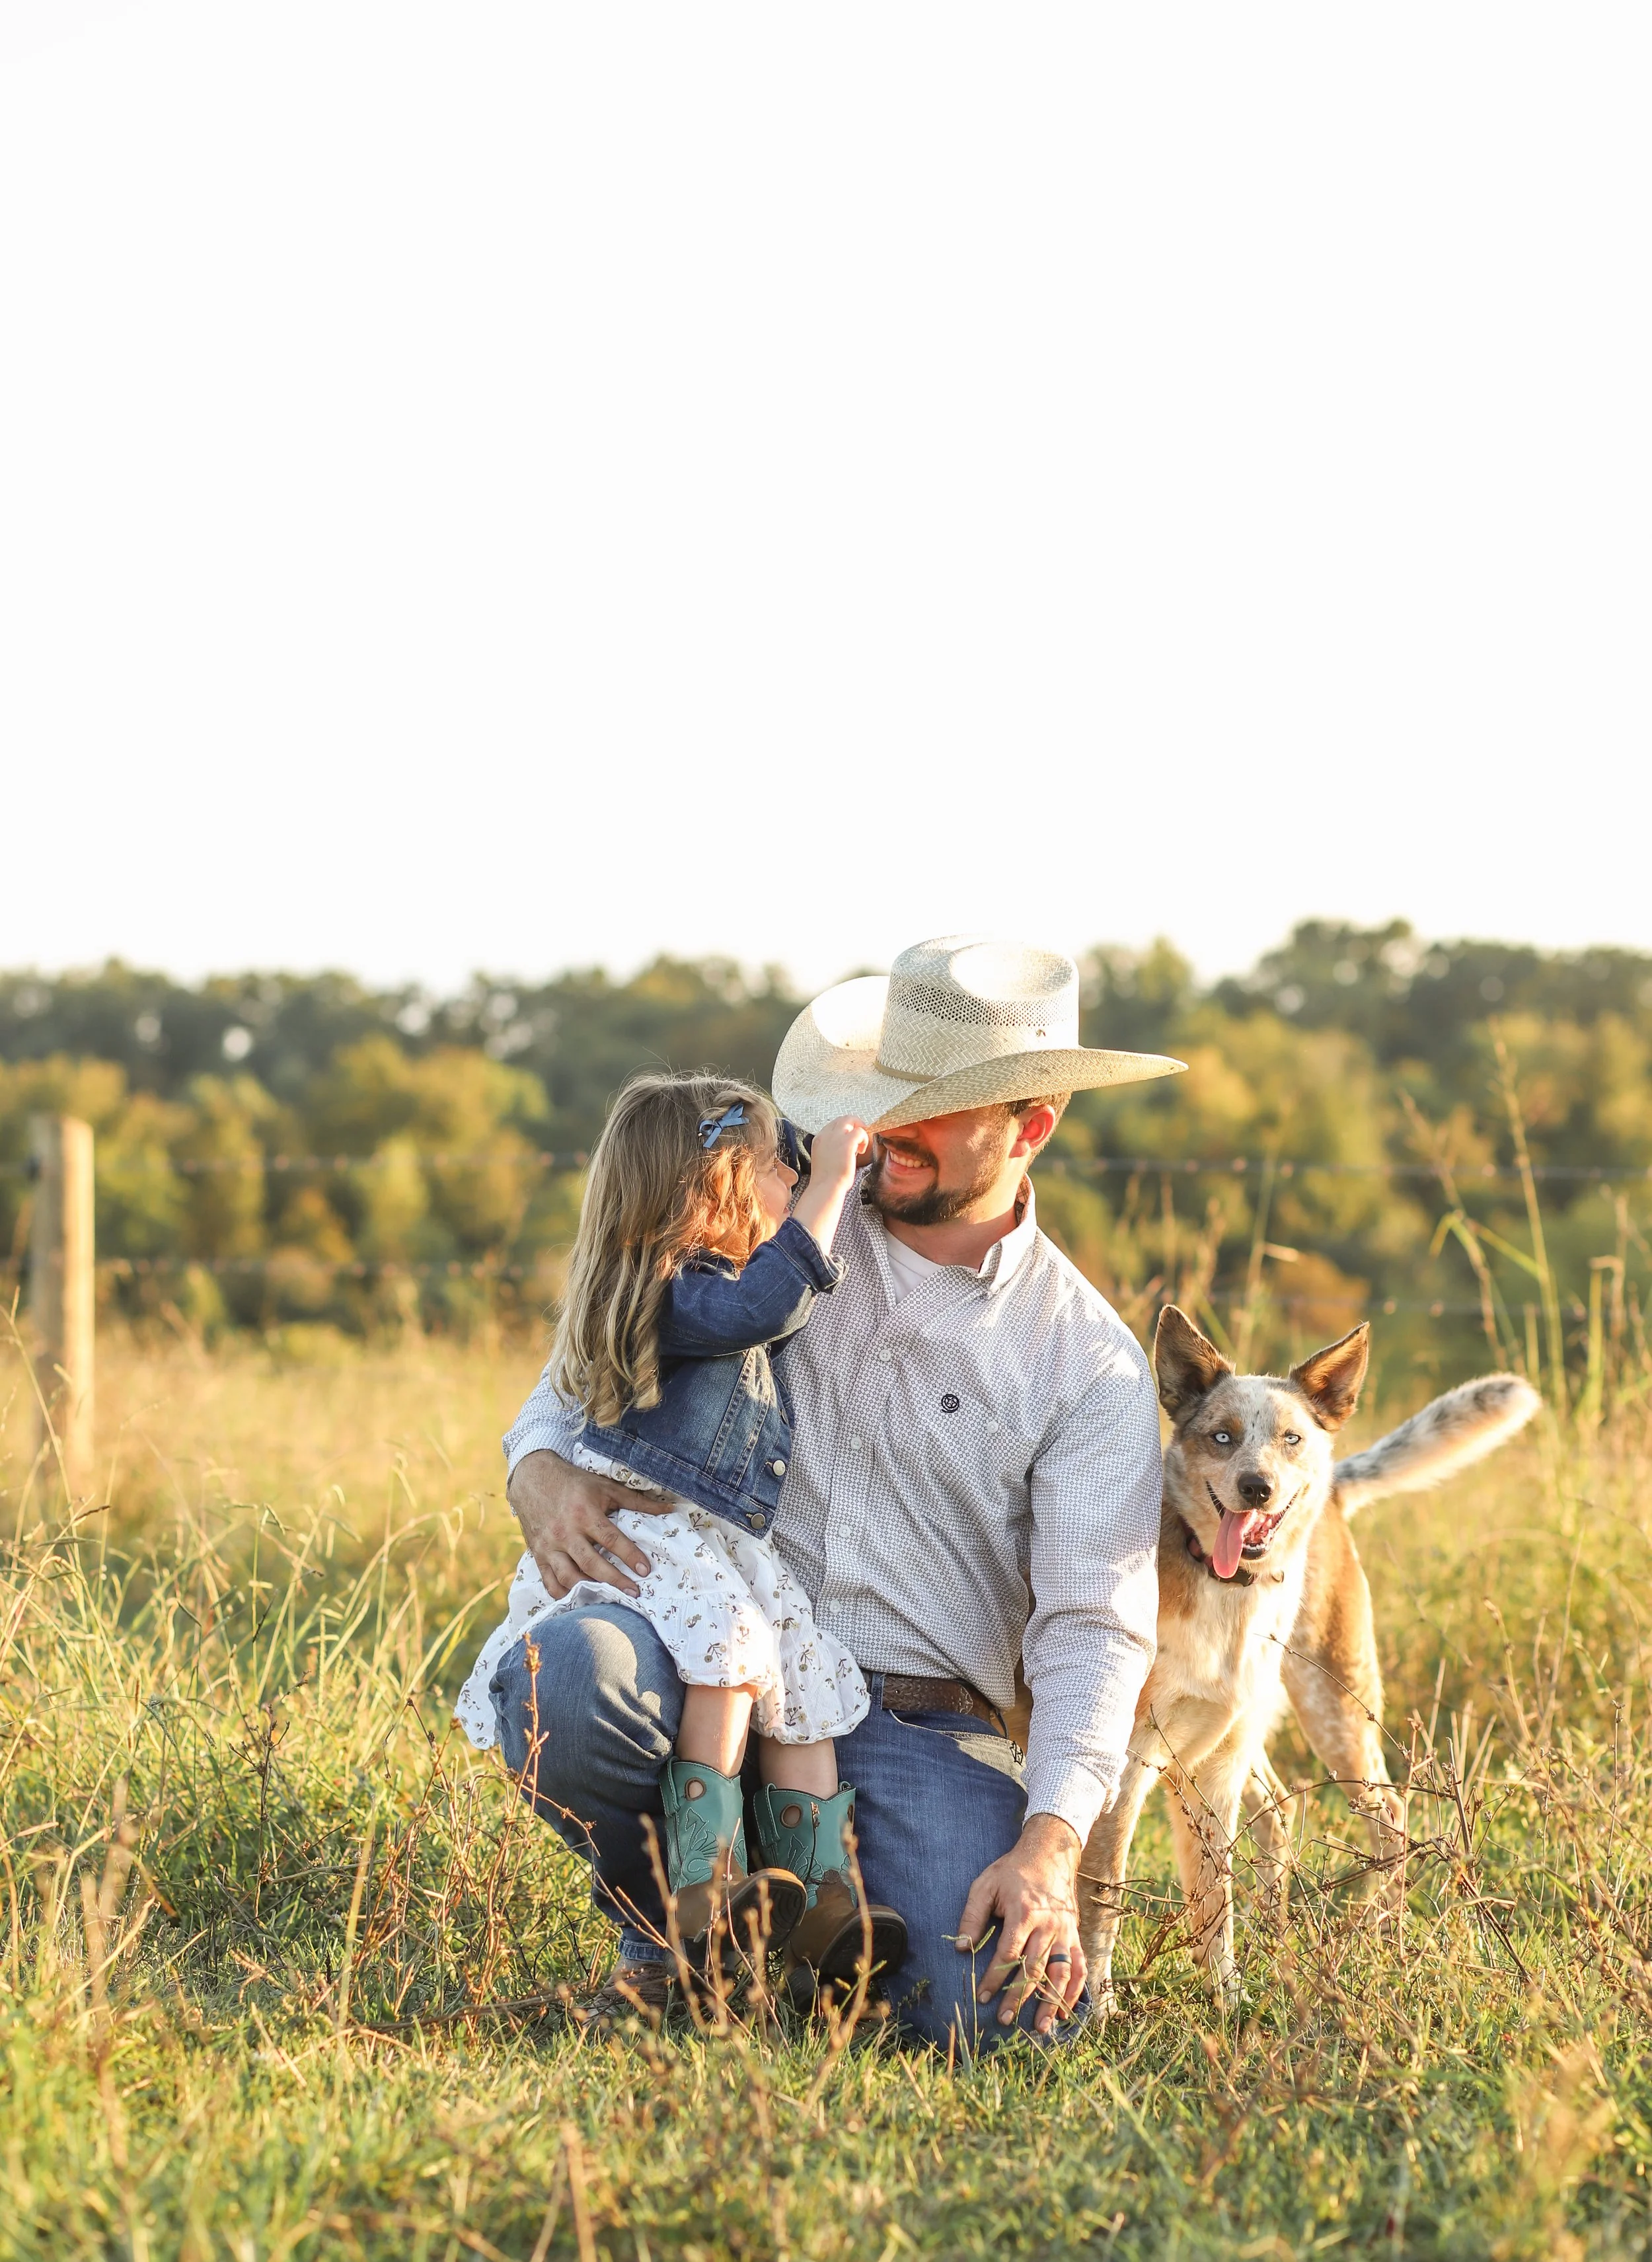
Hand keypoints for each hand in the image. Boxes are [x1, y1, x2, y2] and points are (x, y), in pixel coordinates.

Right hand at [507, 1448, 672, 1599]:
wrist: (533, 1478)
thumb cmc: (575, 1483)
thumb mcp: (605, 1487)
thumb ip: (637, 1501)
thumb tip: (669, 1509)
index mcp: (584, 1513)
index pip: (610, 1539)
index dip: (629, 1556)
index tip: (645, 1570)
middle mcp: (565, 1531)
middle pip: (590, 1563)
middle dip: (614, 1581)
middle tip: (633, 1593)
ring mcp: (549, 1545)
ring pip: (568, 1576)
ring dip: (589, 1591)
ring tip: (609, 1599)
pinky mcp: (538, 1555)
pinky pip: (549, 1582)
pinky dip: (563, 1595)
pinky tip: (580, 1600)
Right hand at [790, 1118, 870, 1254]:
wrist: (826, 1188)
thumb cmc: (826, 1180)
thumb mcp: (824, 1160)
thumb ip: (831, 1150)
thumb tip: (845, 1150)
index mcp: (819, 1139)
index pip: (832, 1125)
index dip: (844, 1129)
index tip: (850, 1138)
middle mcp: (826, 1135)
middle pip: (842, 1119)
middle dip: (853, 1124)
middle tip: (860, 1135)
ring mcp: (836, 1137)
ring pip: (850, 1120)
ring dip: (859, 1130)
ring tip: (861, 1144)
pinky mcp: (847, 1142)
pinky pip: (860, 1132)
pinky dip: (863, 1139)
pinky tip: (861, 1150)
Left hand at [956, 1813, 1086, 2033]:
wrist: (1049, 1853)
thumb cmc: (1012, 1871)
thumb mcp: (985, 1885)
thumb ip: (972, 1916)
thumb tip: (963, 1949)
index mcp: (1024, 1913)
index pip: (1008, 1954)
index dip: (995, 1978)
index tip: (982, 1996)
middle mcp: (1048, 1925)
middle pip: (1033, 1969)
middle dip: (1018, 1997)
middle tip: (1004, 2020)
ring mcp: (1065, 1932)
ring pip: (1059, 1973)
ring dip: (1050, 2002)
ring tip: (1039, 2028)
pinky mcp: (1074, 1935)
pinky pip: (1079, 1967)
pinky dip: (1074, 1991)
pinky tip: (1064, 2010)